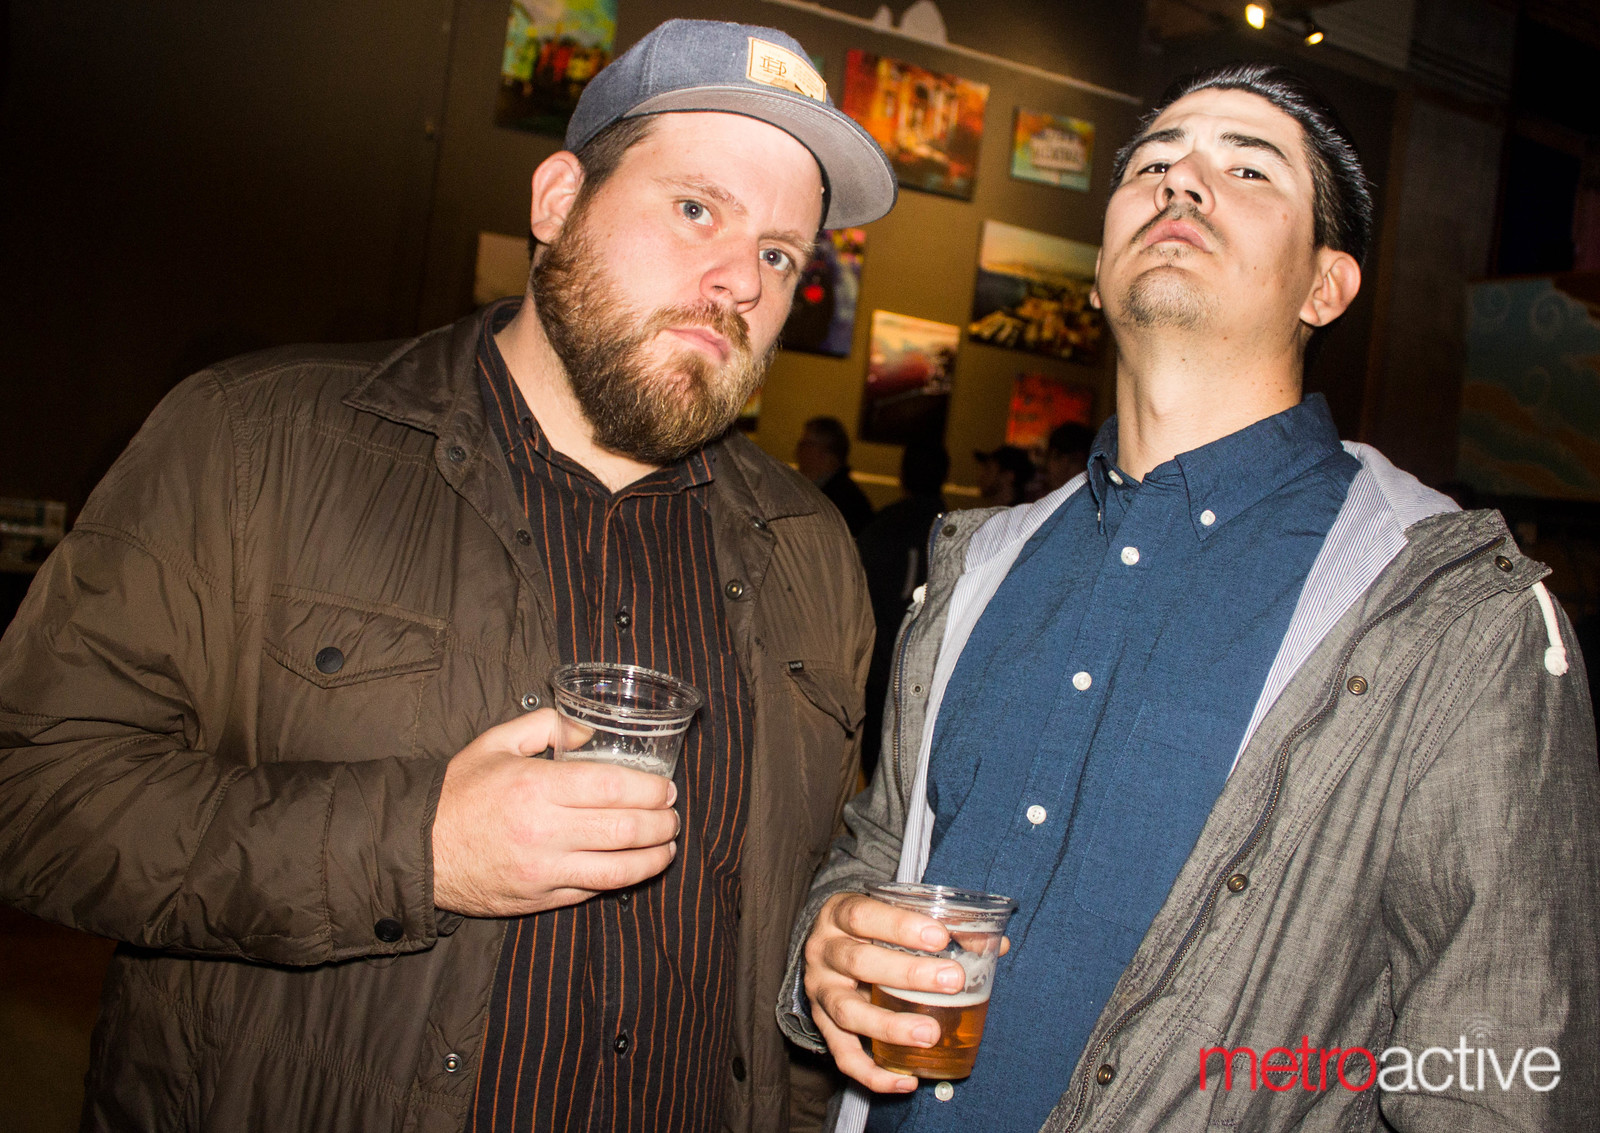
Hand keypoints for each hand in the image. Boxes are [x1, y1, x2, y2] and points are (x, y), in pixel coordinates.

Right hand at [432, 709, 679, 916]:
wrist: (416, 849)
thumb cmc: (458, 792)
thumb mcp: (495, 743)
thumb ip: (546, 726)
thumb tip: (589, 730)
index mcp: (535, 787)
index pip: (613, 789)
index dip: (650, 790)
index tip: (667, 788)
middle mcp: (543, 832)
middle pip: (624, 830)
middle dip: (662, 824)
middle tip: (674, 816)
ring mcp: (542, 871)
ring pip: (617, 870)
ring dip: (653, 859)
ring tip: (668, 846)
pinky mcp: (538, 900)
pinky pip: (592, 892)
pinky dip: (619, 880)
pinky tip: (632, 867)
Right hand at [803, 892, 966, 1093]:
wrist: (826, 944)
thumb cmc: (870, 927)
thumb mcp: (892, 913)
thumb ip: (940, 925)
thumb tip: (996, 944)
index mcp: (838, 914)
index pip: (862, 915)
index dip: (899, 925)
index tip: (940, 936)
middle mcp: (823, 951)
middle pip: (857, 961)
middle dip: (907, 974)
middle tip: (952, 980)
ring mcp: (820, 991)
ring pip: (848, 1012)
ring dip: (890, 1026)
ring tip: (931, 1033)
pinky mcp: (823, 1025)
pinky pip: (843, 1056)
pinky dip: (873, 1074)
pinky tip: (906, 1081)